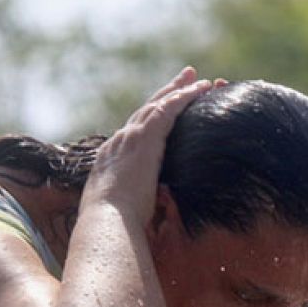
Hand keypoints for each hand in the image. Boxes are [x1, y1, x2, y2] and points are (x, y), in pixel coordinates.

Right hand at [82, 67, 213, 224]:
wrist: (107, 221)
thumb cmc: (114, 228)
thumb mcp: (124, 214)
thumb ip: (136, 209)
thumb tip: (148, 220)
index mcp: (111, 161)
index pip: (133, 133)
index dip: (149, 119)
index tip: (161, 110)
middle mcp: (118, 143)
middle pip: (144, 112)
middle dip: (164, 95)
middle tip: (181, 80)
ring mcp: (130, 138)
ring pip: (157, 105)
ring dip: (177, 90)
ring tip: (195, 78)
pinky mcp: (144, 139)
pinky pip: (167, 110)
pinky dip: (183, 97)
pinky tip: (200, 88)